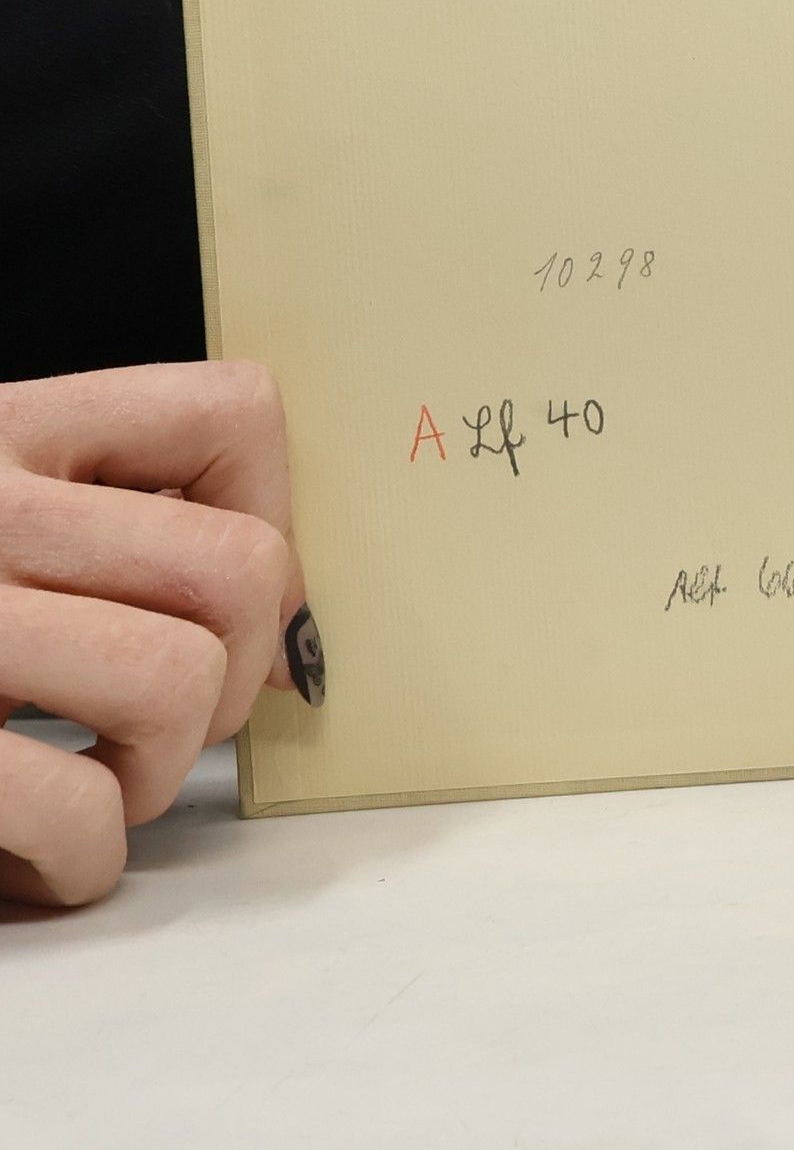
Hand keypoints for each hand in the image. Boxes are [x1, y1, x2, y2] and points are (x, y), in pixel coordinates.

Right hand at [0, 361, 320, 907]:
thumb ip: (104, 520)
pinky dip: (78, 862)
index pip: (233, 413)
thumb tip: (282, 619)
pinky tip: (28, 858)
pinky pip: (78, 810)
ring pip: (179, 682)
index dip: (270, 514)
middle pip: (240, 570)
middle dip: (235, 673)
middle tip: (163, 718)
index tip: (224, 588)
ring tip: (91, 784)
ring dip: (156, 771)